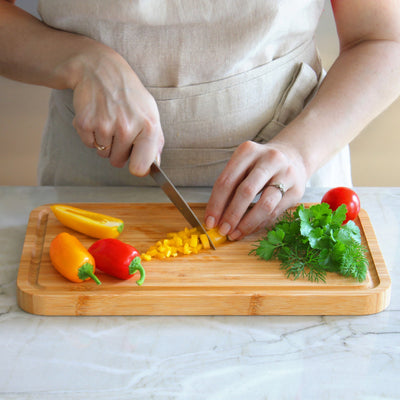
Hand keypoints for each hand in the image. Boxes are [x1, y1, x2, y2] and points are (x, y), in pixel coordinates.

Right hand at [71, 49, 163, 174]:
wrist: (101, 70)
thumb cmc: (129, 95)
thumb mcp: (150, 112)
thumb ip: (155, 141)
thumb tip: (154, 166)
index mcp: (148, 126)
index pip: (141, 166)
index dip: (137, 168)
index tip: (135, 165)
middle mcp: (126, 127)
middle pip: (118, 161)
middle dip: (118, 151)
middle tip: (119, 129)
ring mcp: (104, 125)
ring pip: (103, 153)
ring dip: (104, 142)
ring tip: (108, 120)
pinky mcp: (85, 123)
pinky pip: (88, 144)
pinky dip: (91, 136)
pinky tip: (96, 118)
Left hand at [204, 140, 306, 239]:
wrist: (293, 156)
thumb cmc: (259, 165)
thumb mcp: (242, 167)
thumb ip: (229, 189)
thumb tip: (215, 218)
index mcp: (248, 151)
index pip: (227, 181)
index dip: (216, 204)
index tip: (209, 222)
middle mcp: (269, 159)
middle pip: (246, 191)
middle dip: (231, 215)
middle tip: (222, 230)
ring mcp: (286, 173)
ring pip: (264, 204)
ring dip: (247, 223)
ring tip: (235, 234)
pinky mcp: (297, 190)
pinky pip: (275, 212)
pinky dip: (259, 224)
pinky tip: (249, 230)